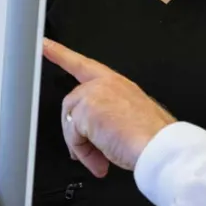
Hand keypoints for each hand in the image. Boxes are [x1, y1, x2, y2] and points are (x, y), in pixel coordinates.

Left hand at [42, 38, 175, 175]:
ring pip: (70, 121)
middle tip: (89, 153)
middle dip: (76, 132)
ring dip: (81, 145)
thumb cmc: (152, 137)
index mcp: (118, 84)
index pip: (84, 65)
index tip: (45, 45)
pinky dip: (83, 152)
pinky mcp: (85, 111)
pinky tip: (100, 160)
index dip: (61, 54)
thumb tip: (90, 138)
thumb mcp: (130, 118)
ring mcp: (94, 94)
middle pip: (72, 104)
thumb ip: (106, 117)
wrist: (159, 146)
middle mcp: (105, 84)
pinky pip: (72, 136)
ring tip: (100, 159)